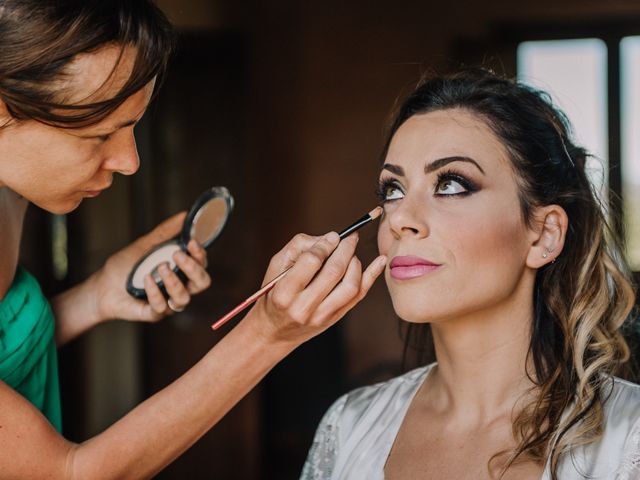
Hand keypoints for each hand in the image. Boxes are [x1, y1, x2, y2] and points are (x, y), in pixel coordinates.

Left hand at [90, 212, 211, 322]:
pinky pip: (162, 307)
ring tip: (161, 267)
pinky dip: (155, 291)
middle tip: (177, 255)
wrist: (102, 286)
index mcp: (181, 271)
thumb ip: (166, 232)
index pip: (201, 264)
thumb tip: (184, 215)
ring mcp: (168, 303)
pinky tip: (146, 279)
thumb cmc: (126, 266)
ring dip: (174, 281)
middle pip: (202, 283)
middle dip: (193, 268)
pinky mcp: (154, 313)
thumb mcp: (146, 244)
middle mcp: (180, 287)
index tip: (191, 242)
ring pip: (184, 298)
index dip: (200, 254)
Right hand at [244, 231, 386, 345]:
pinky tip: (380, 261)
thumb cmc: (274, 292)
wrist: (275, 331)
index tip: (333, 236)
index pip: (311, 261)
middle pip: (334, 272)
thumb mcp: (276, 266)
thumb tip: (330, 238)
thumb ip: (299, 247)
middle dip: (345, 249)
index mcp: (284, 293)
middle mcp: (303, 307)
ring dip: (355, 263)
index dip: (325, 244)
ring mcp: (321, 316)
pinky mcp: (334, 319)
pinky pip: (358, 296)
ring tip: (351, 253)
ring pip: (350, 285)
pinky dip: (371, 277)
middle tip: (350, 238)